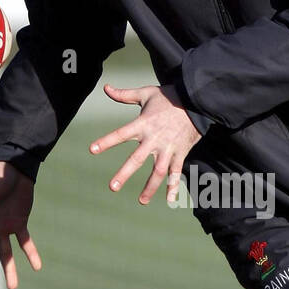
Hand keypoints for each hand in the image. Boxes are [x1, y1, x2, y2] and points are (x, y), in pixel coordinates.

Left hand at [89, 82, 200, 204]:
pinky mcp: (181, 152)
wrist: (197, 100)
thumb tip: (105, 88)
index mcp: (143, 124)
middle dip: (125, 173)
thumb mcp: (146, 92)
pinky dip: (174, 187)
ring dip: (150, 187)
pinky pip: (177, 172)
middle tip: (112, 187)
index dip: (106, 141)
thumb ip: (124, 94)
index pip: (121, 134)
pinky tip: (170, 200)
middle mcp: (155, 138)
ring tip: (141, 201)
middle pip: (137, 159)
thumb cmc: (169, 96)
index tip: (92, 150)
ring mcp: (169, 148)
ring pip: (159, 172)